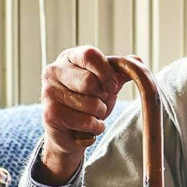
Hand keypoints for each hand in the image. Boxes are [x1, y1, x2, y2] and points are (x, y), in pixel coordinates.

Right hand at [37, 46, 137, 184]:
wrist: (71, 131)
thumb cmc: (88, 102)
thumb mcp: (106, 83)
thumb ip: (120, 71)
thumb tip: (137, 61)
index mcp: (69, 57)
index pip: (90, 55)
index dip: (106, 72)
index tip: (112, 86)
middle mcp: (54, 71)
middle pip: (90, 82)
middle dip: (103, 97)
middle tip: (98, 102)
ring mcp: (48, 92)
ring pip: (90, 104)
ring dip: (99, 114)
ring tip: (91, 115)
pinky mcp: (50, 114)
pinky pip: (85, 121)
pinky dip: (95, 127)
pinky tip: (87, 127)